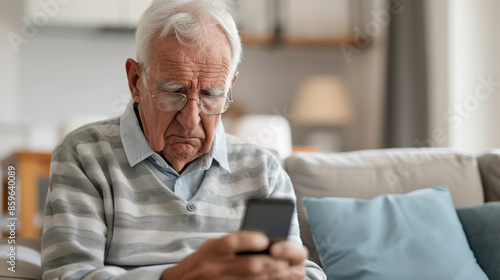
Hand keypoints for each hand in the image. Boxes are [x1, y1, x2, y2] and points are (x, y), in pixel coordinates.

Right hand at [160, 231, 307, 279]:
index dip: (250, 240)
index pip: (231, 242)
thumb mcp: (210, 247)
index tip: (265, 239)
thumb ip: (232, 244)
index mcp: (211, 249)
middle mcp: (213, 267)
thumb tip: (263, 242)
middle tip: (286, 259)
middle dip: (271, 263)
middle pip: (248, 265)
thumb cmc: (201, 262)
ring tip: (286, 270)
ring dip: (272, 276)